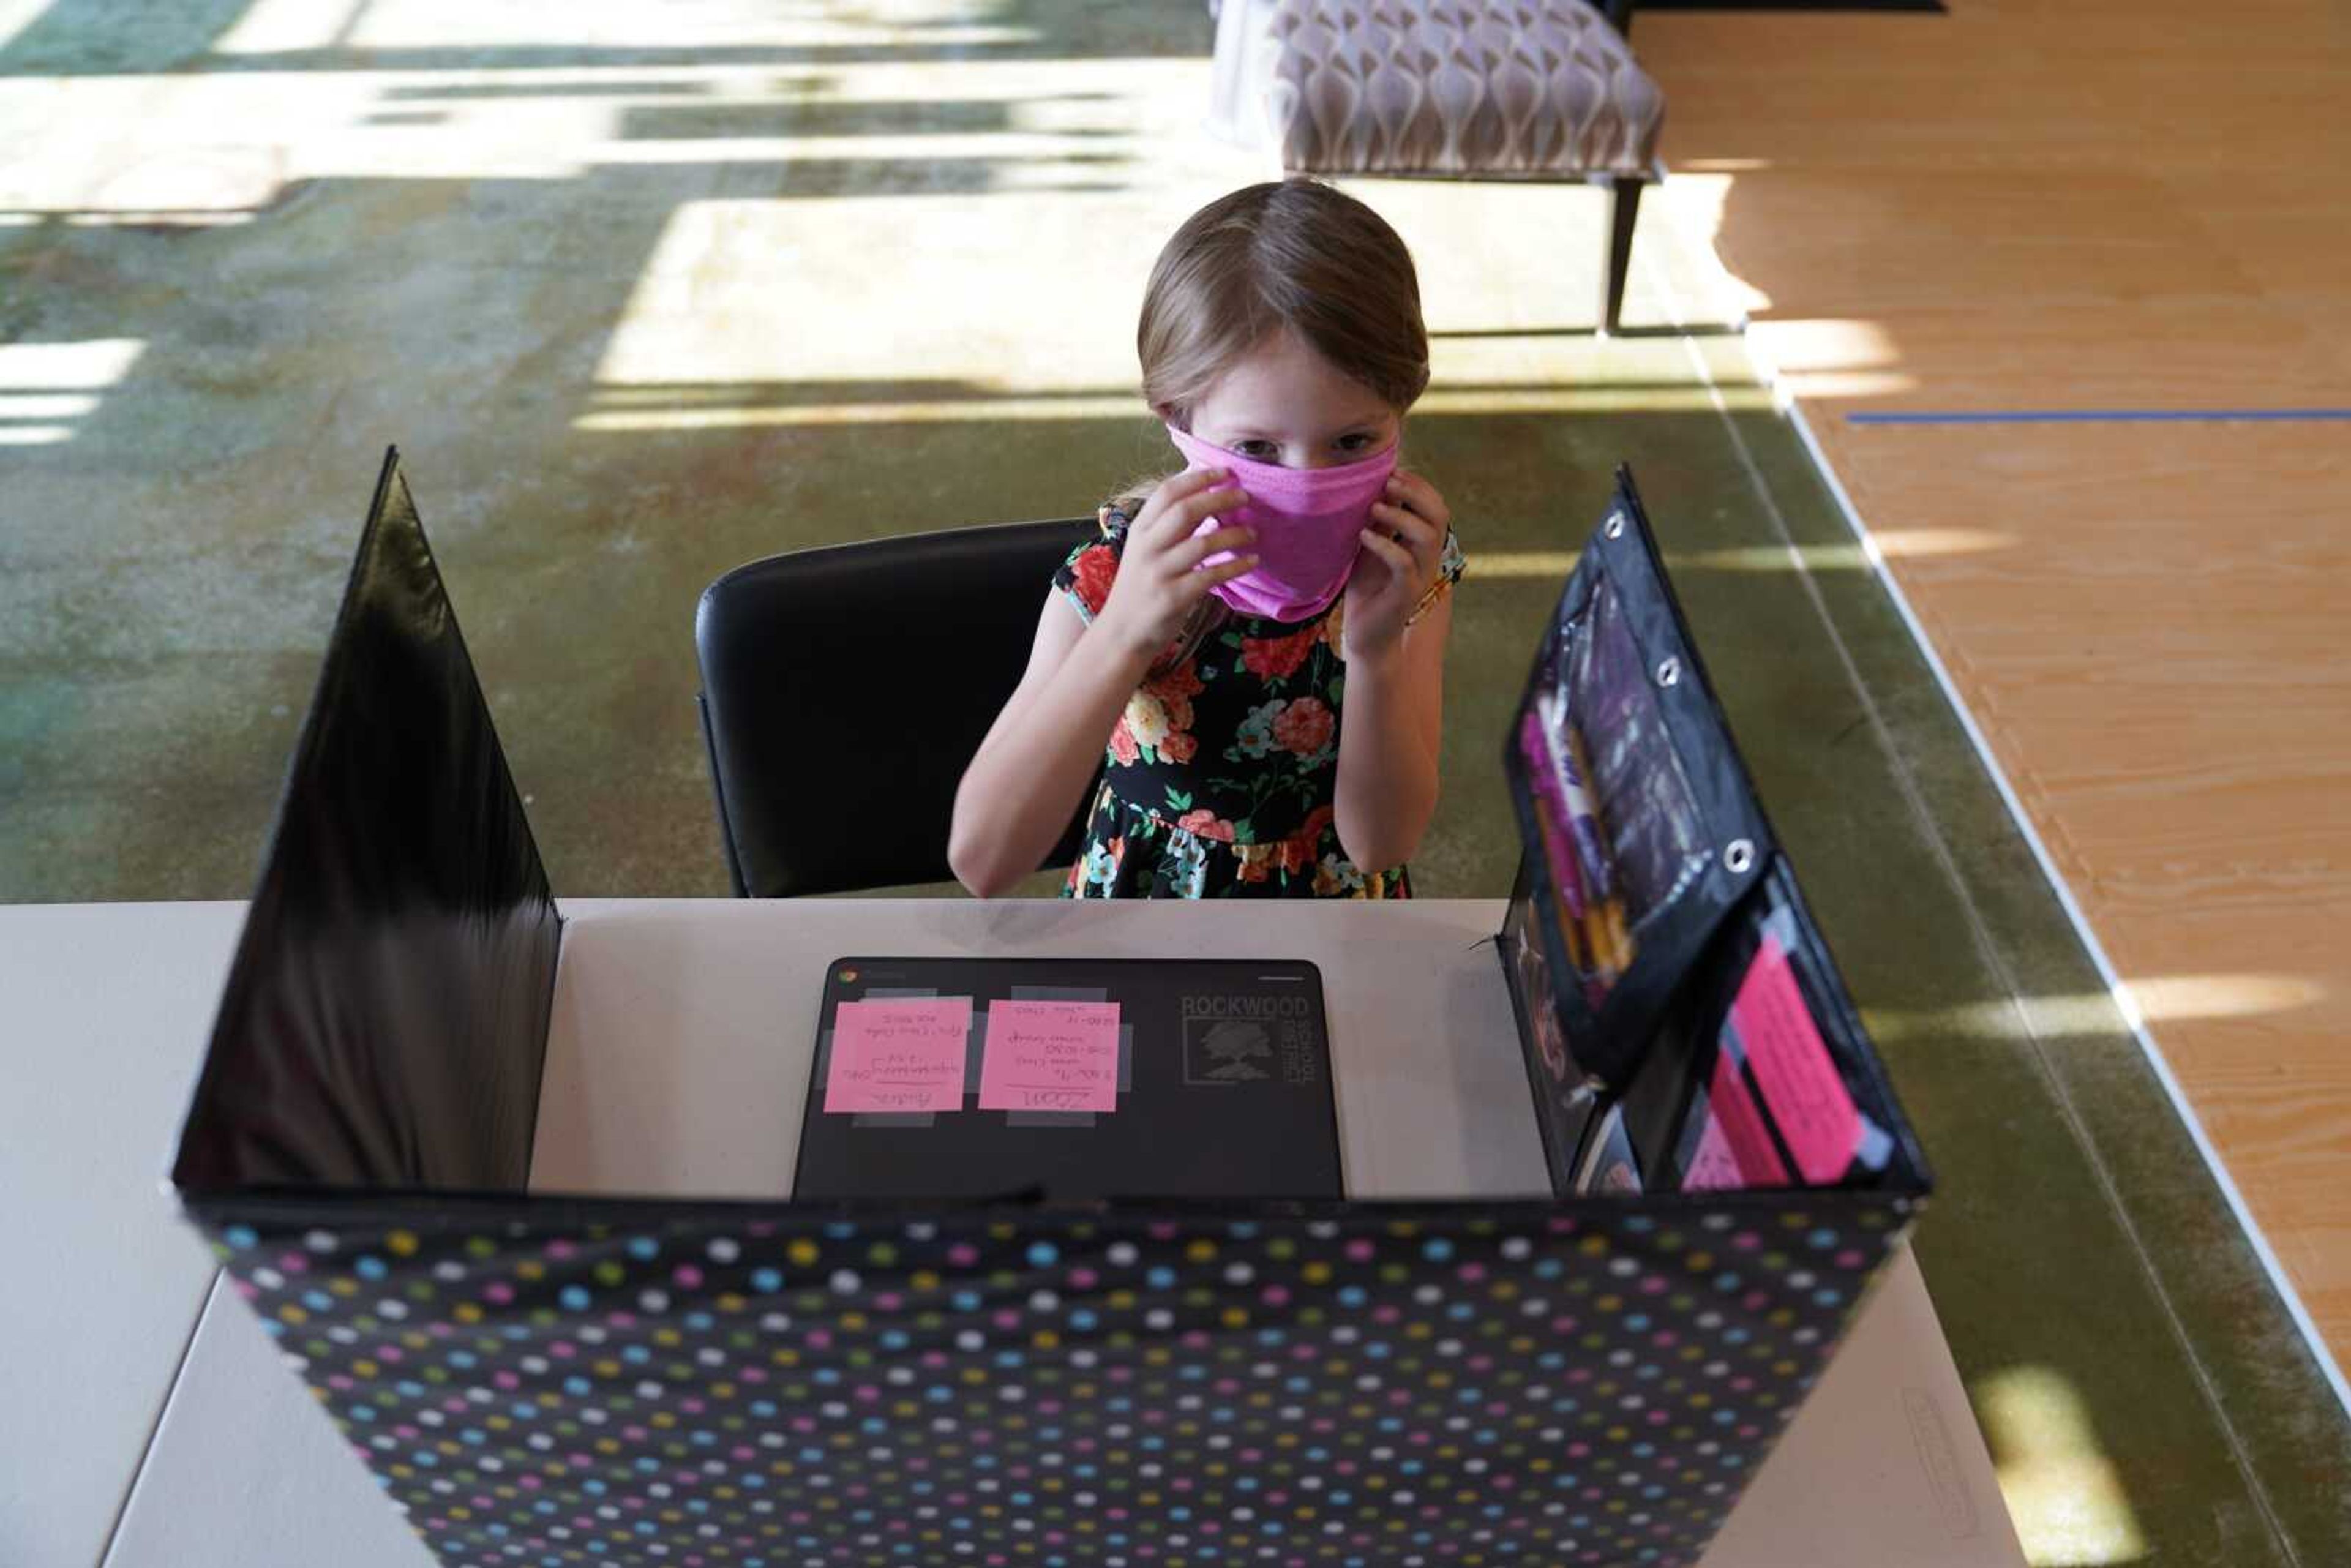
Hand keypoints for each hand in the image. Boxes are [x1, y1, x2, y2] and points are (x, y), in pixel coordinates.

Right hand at [1095, 467, 1256, 663]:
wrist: (1121, 634)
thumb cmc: (1139, 589)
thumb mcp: (1145, 551)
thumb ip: (1168, 527)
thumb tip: (1205, 496)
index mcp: (1139, 531)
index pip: (1168, 493)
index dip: (1198, 478)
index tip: (1225, 473)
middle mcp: (1147, 548)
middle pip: (1186, 511)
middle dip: (1219, 499)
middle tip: (1245, 497)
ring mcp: (1159, 573)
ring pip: (1202, 543)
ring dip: (1233, 534)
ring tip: (1253, 532)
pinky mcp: (1173, 598)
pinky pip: (1211, 576)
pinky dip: (1236, 567)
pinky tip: (1251, 561)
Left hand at [1343, 468, 1450, 664]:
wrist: (1366, 635)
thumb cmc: (1369, 590)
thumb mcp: (1373, 548)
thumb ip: (1382, 522)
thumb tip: (1384, 487)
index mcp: (1423, 545)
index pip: (1436, 507)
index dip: (1420, 486)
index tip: (1394, 472)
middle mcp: (1427, 558)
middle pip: (1439, 515)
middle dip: (1416, 493)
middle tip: (1389, 482)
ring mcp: (1420, 576)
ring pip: (1426, 536)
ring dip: (1400, 516)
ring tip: (1373, 508)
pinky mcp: (1406, 593)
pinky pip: (1403, 562)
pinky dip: (1384, 544)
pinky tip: (1363, 535)